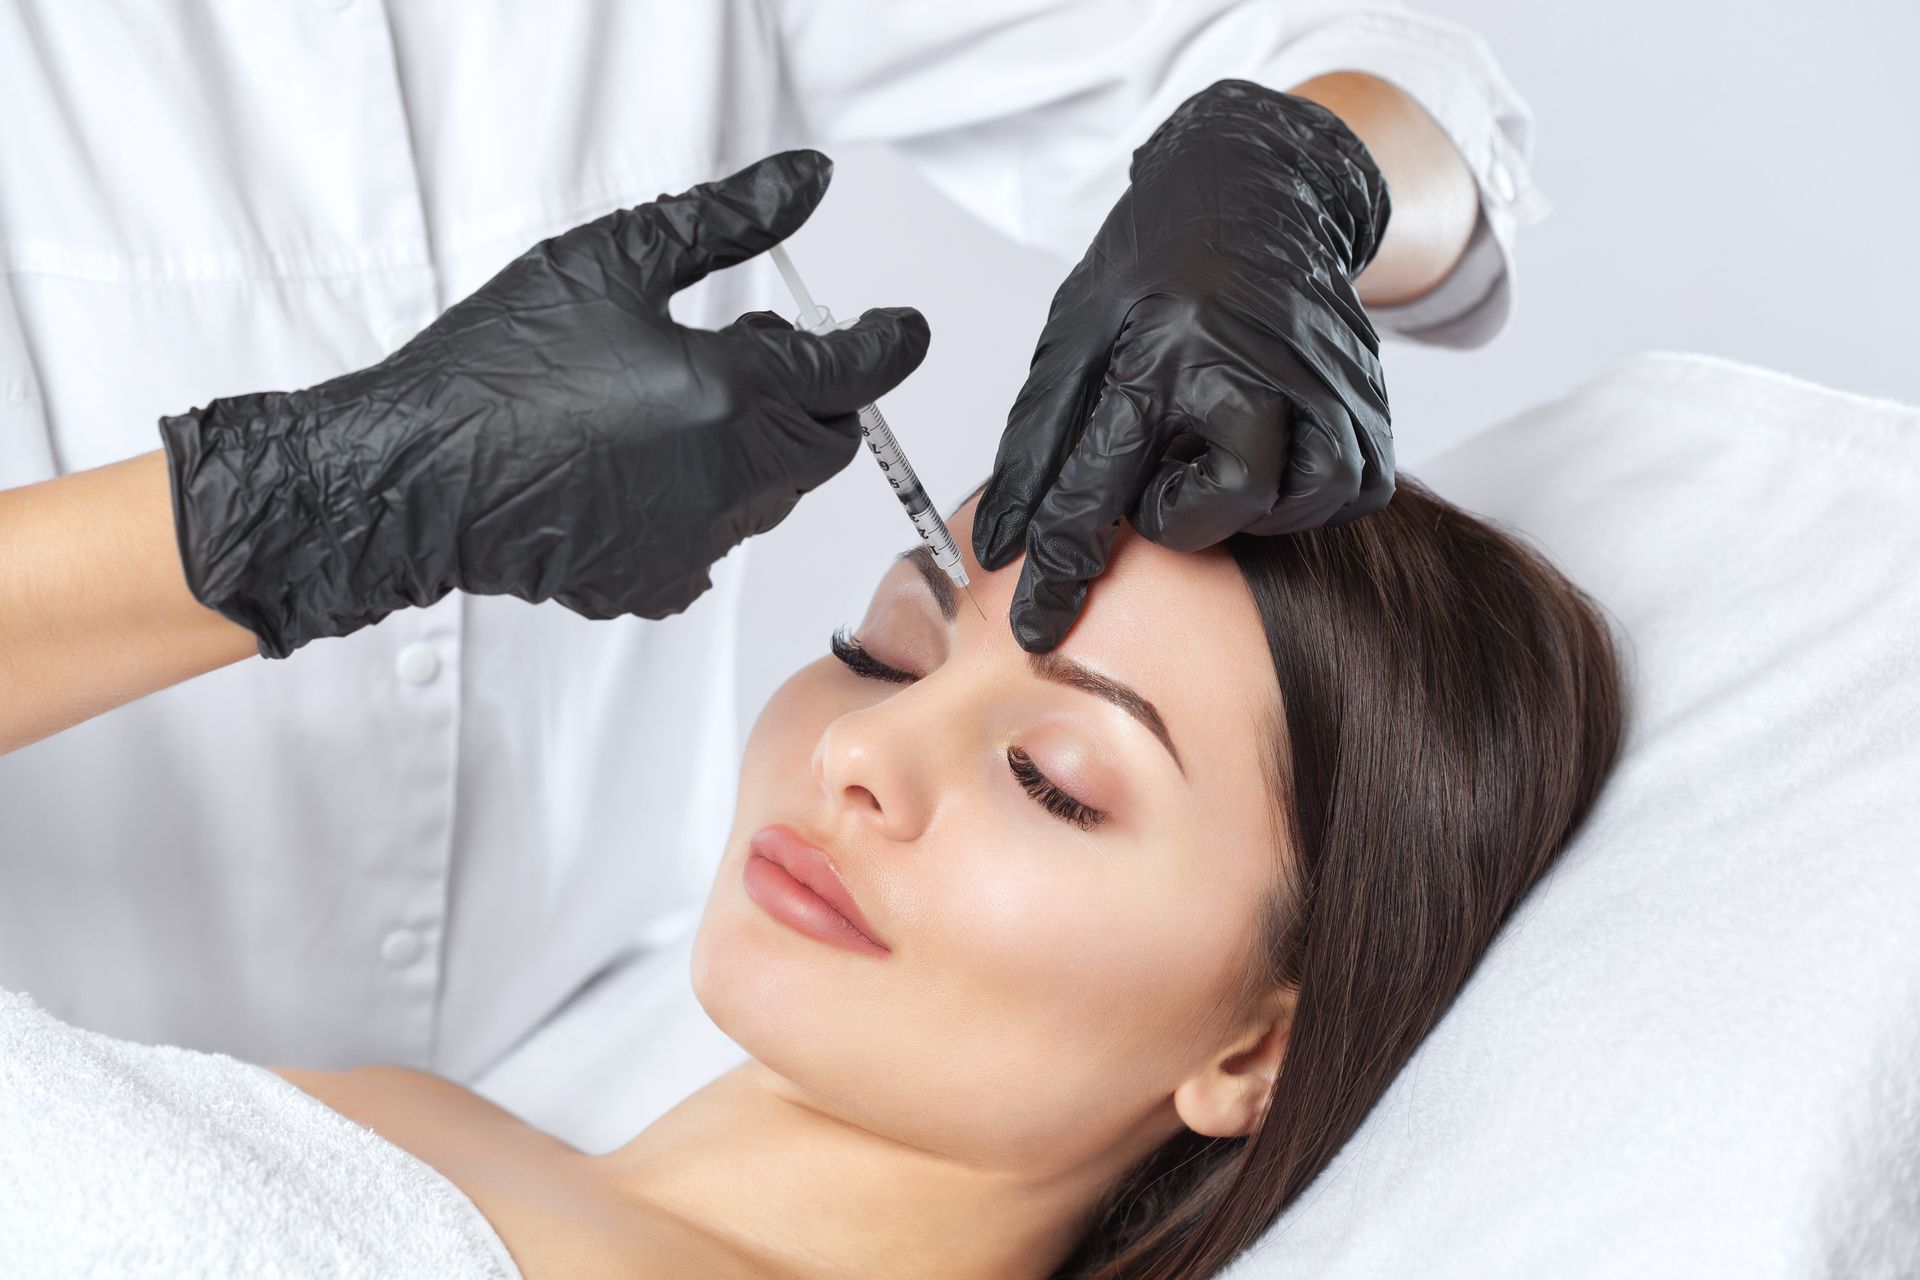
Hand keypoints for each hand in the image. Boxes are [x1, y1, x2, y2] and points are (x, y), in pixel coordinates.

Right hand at [160, 150, 929, 657]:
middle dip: (819, 398)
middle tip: (765, 351)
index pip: (852, 371)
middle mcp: (729, 478)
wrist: (415, 473)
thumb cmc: (495, 368)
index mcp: (729, 393)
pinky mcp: (658, 581)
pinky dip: (706, 502)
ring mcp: (697, 541)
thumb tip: (805, 183)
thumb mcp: (609, 260)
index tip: (901, 330)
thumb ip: (726, 222)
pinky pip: (717, 540)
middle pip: (827, 441)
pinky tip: (646, 468)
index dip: (887, 344)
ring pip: (776, 492)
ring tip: (683, 401)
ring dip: (761, 446)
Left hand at [972, 80, 1392, 651]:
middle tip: (1161, 481)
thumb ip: (1038, 441)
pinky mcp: (1367, 394)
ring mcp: (1321, 378)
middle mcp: (1249, 362)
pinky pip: (1349, 489)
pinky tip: (1271, 452)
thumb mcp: (1075, 332)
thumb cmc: (1158, 263)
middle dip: (1180, 515)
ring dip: (1247, 505)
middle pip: (1223, 502)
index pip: (1098, 483)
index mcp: (1159, 346)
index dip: (1062, 569)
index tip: (1039, 632)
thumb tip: (1001, 544)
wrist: (1260, 184)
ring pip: (1296, 504)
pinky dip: (1307, 491)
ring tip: (1215, 456)